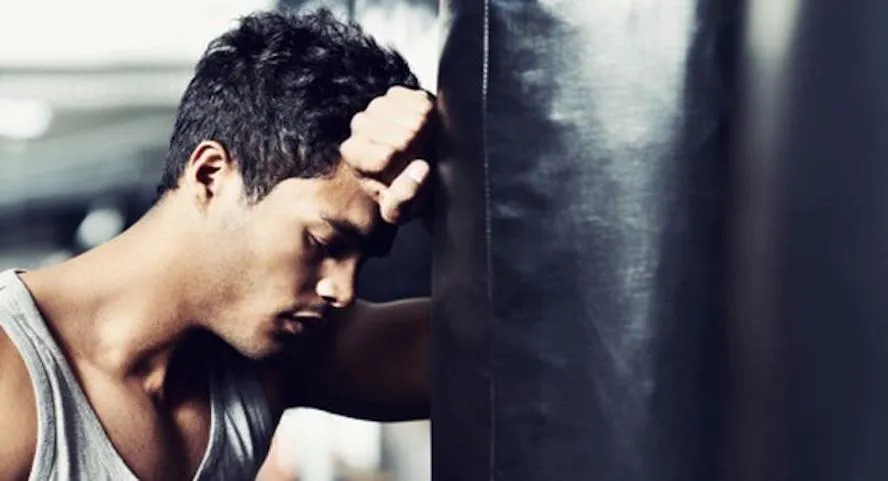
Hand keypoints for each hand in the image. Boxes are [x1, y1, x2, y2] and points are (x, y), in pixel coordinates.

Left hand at [339, 86, 434, 224]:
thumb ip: (404, 198)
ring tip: (420, 144)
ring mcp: (377, 105)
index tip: (409, 170)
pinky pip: (422, 101)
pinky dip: (428, 115)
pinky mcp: (396, 93)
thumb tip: (420, 170)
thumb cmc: (400, 191)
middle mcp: (360, 125)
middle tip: (418, 157)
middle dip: (419, 150)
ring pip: (416, 115)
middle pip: (406, 135)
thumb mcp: (400, 210)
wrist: (406, 173)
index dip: (406, 166)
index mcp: (353, 153)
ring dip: (426, 132)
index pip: (386, 156)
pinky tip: (421, 127)